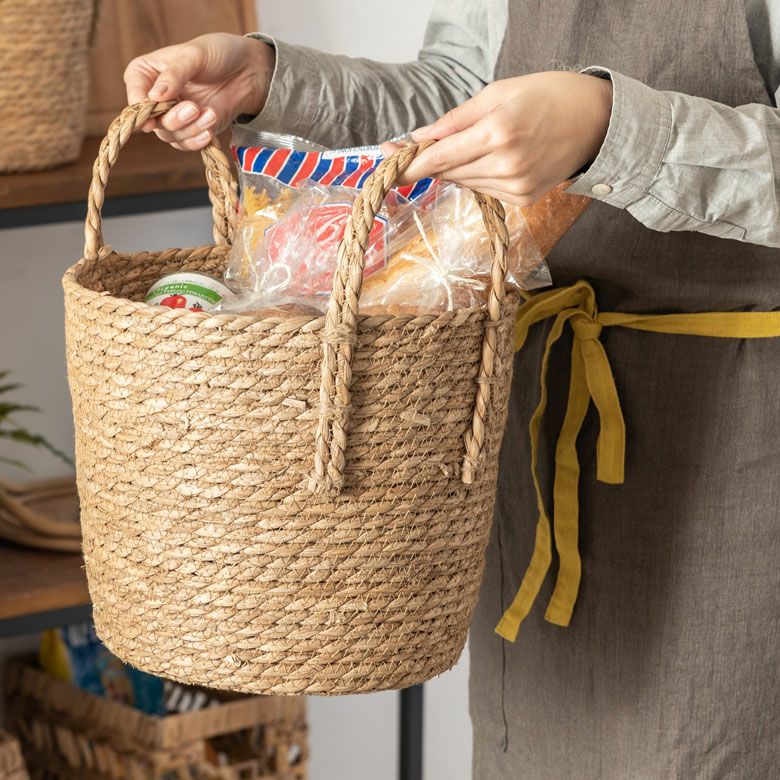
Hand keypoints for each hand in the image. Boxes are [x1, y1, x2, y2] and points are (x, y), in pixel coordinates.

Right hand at [124, 33, 274, 150]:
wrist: (248, 70)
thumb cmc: (218, 53)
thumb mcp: (195, 55)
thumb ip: (174, 75)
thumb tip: (153, 97)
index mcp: (147, 73)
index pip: (135, 94)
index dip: (142, 107)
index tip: (154, 110)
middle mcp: (156, 98)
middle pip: (153, 122)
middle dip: (173, 119)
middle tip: (193, 107)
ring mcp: (174, 116)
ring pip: (170, 136)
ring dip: (190, 129)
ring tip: (210, 113)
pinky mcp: (193, 129)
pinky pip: (187, 144)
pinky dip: (198, 140)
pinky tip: (209, 131)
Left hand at [383, 72, 611, 205]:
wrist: (598, 122)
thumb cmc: (549, 96)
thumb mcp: (499, 92)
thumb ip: (455, 120)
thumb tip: (419, 138)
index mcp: (498, 132)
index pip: (439, 158)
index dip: (408, 163)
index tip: (384, 163)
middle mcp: (506, 165)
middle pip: (449, 172)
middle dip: (427, 163)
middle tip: (409, 150)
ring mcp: (516, 187)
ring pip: (465, 183)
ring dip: (456, 168)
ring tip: (475, 143)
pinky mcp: (523, 200)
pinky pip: (484, 190)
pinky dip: (479, 176)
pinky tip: (495, 158)